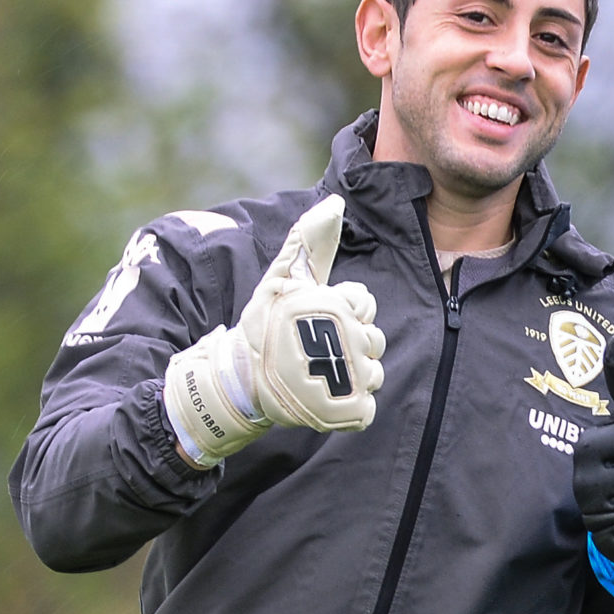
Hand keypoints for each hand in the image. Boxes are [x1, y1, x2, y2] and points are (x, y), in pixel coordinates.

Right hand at [165, 195, 385, 466]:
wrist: (238, 382)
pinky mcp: (348, 412)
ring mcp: (349, 378)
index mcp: (332, 305)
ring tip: (314, 374)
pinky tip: (322, 399)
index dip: (341, 311)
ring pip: (374, 373)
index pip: (365, 303)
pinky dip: (348, 407)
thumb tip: (336, 200)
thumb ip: (311, 241)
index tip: (310, 321)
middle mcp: (345, 340)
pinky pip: (367, 408)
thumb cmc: (264, 327)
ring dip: (349, 376)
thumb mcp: (282, 279)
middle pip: (374, 338)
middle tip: (310, 351)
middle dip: (349, 343)